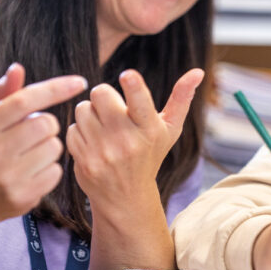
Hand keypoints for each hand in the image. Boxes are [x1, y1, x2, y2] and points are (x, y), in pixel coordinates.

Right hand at [0, 63, 87, 231]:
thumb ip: (3, 94)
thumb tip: (17, 68)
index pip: (24, 99)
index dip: (56, 88)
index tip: (80, 82)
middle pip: (47, 123)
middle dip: (48, 126)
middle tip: (33, 135)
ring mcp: (5, 176)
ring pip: (55, 147)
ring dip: (50, 148)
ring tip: (30, 155)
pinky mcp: (20, 197)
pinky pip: (56, 172)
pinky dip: (51, 170)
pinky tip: (33, 173)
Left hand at [66, 68, 203, 215]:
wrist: (126, 198)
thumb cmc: (150, 154)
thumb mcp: (170, 129)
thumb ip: (182, 98)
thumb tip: (198, 71)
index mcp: (150, 129)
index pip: (141, 102)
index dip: (133, 85)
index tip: (128, 75)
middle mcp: (127, 141)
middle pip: (101, 94)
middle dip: (104, 95)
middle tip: (111, 107)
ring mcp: (104, 152)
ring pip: (83, 109)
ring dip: (90, 114)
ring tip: (103, 128)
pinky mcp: (84, 161)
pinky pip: (72, 128)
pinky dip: (80, 132)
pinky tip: (93, 143)